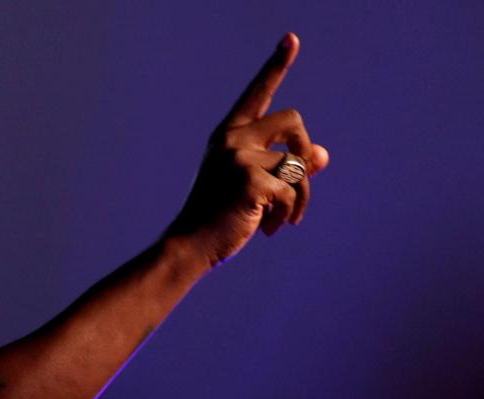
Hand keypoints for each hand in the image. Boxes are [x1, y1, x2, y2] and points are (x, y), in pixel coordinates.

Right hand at [166, 33, 330, 267]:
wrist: (190, 245)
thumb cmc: (218, 216)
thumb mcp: (252, 185)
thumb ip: (284, 166)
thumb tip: (322, 155)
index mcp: (228, 135)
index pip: (257, 93)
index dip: (276, 65)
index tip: (292, 38)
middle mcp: (232, 139)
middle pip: (294, 120)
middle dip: (305, 150)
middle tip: (299, 181)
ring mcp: (239, 158)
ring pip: (299, 164)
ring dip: (301, 196)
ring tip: (284, 218)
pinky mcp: (250, 182)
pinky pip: (292, 191)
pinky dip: (288, 213)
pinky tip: (270, 228)